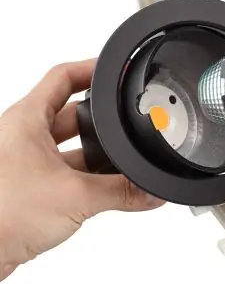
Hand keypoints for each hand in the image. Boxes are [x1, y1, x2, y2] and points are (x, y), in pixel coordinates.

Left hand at [0, 59, 163, 281]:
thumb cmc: (1, 216)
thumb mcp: (75, 197)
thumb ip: (121, 192)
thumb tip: (150, 191)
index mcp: (27, 120)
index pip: (63, 77)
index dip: (92, 70)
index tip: (115, 72)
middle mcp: (24, 135)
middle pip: (72, 112)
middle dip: (102, 119)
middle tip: (126, 121)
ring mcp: (27, 159)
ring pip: (70, 144)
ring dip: (96, 152)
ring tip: (121, 159)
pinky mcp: (31, 183)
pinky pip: (66, 169)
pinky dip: (87, 175)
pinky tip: (105, 186)